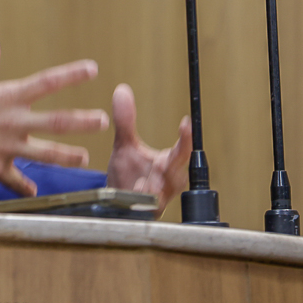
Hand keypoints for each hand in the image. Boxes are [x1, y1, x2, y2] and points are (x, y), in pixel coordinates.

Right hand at [0, 28, 109, 196]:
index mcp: (8, 97)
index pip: (46, 82)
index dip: (71, 75)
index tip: (93, 69)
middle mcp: (11, 122)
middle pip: (55, 121)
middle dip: (81, 121)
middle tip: (102, 120)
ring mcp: (5, 147)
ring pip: (45, 153)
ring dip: (67, 157)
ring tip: (85, 159)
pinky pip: (15, 181)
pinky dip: (26, 187)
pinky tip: (35, 192)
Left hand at [105, 83, 192, 214]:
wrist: (117, 202)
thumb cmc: (128, 174)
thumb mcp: (124, 145)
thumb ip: (125, 121)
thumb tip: (122, 90)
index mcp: (168, 164)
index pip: (181, 149)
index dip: (185, 137)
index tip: (186, 122)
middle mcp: (169, 182)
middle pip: (175, 174)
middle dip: (170, 169)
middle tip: (163, 162)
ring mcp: (159, 199)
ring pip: (159, 193)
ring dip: (150, 188)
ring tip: (139, 183)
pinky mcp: (147, 213)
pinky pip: (146, 207)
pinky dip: (139, 200)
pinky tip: (132, 195)